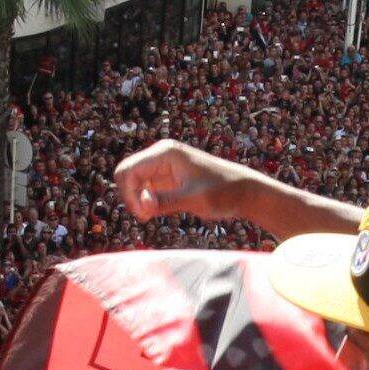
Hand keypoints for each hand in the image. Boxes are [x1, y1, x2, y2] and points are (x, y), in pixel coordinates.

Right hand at [112, 140, 244, 221]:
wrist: (243, 191)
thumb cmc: (222, 191)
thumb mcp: (195, 199)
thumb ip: (166, 201)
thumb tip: (141, 203)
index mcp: (165, 153)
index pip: (128, 170)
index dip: (129, 194)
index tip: (144, 215)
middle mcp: (160, 155)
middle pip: (125, 174)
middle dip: (129, 196)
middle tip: (146, 216)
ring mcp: (162, 167)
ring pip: (132, 182)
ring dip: (136, 200)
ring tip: (152, 216)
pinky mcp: (166, 179)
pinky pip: (143, 188)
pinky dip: (144, 202)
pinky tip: (155, 212)